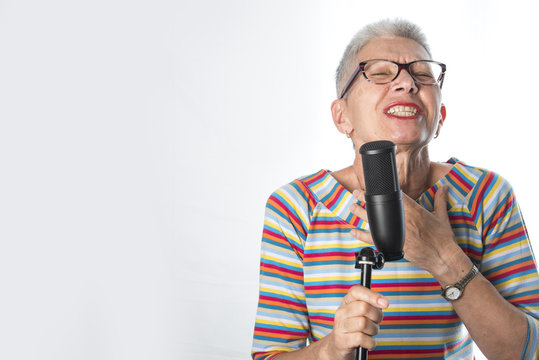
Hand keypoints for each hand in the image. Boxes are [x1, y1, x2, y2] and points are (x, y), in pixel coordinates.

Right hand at [322, 285, 387, 359]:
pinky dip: (370, 342)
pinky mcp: (342, 340)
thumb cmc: (356, 327)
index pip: (356, 291)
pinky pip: (362, 338)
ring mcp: (340, 326)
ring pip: (363, 323)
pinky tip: (368, 343)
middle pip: (363, 307)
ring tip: (370, 333)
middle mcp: (341, 312)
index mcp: (347, 302)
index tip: (385, 304)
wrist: (339, 347)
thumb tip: (384, 302)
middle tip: (376, 322)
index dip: (372, 295)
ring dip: (373, 330)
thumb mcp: (362, 313)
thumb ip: (372, 305)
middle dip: (376, 316)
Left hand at [349, 186, 469, 279]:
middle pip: (380, 208)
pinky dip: (362, 235)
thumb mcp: (442, 217)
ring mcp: (396, 233)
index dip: (382, 191)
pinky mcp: (394, 245)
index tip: (372, 186)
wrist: (443, 257)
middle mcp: (403, 221)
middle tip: (355, 193)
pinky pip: (374, 239)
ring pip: (374, 222)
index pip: (394, 197)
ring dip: (361, 214)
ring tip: (352, 207)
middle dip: (366, 200)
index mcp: (414, 211)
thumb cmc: (443, 239)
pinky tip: (353, 231)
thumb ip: (440, 200)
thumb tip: (444, 188)